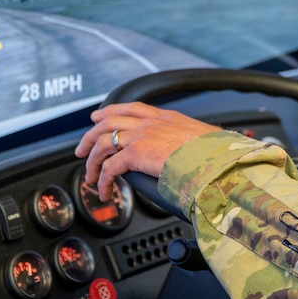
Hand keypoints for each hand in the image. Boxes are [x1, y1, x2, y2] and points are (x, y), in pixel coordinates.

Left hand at [74, 102, 219, 200]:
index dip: (111, 111)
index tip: (99, 115)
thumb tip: (192, 153)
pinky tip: (103, 191)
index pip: (132, 107)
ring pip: (102, 142)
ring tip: (89, 176)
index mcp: (166, 117)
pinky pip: (108, 168)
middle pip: (109, 121)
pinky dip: (102, 181)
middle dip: (90, 135)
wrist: (215, 158)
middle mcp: (151, 122)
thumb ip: (189, 142)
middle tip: (81, 149)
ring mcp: (141, 135)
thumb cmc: (216, 152)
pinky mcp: (135, 153)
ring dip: (91, 160)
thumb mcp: (202, 138)